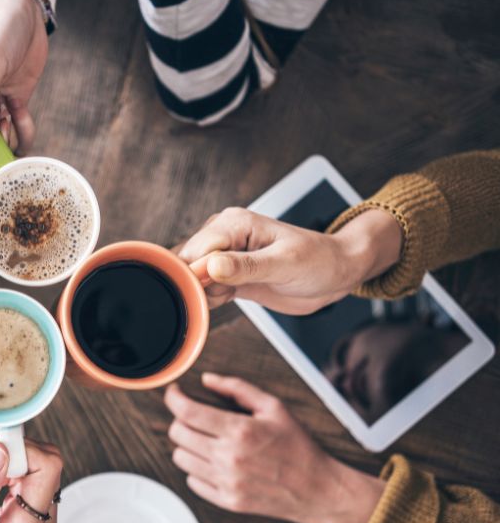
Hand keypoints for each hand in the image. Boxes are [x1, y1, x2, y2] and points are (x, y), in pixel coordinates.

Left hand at [165, 373, 384, 522]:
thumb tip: (207, 379)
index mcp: (240, 430)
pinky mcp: (227, 501)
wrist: (316, 489)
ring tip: (205, 440)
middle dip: (180, 419)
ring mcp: (226, 482)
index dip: (173, 398)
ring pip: (180, 457)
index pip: (187, 412)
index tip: (174, 393)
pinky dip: (197, 469)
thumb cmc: (297, 446)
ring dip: (187, 445)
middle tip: (194, 416)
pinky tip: (213, 461)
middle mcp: (229, 457)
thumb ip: (237, 388)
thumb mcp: (274, 407)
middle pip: (177, 433)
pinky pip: (192, 481)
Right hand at [176, 207, 401, 313]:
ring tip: (231, 295)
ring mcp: (224, 255)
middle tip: (223, 295)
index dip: (195, 273)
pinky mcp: (228, 274)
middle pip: (187, 262)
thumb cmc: (319, 261)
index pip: (197, 249)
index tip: (208, 292)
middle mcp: (224, 235)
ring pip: (192, 277)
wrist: (336, 274)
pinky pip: (204, 288)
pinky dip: (209, 299)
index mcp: (234, 223)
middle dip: (196, 285)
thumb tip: (212, 266)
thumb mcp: (285, 264)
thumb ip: (247, 266)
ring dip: (203, 293)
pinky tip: (228, 299)